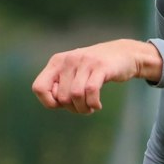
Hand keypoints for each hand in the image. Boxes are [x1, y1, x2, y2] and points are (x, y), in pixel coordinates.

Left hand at [32, 39, 162, 113]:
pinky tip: (98, 105)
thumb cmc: (96, 69)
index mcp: (57, 62)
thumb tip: (54, 102)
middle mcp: (68, 60)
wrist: (124, 54)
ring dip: (83, 108)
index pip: (39, 88)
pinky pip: (91, 91)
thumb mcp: (74, 73)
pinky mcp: (101, 66)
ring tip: (90, 108)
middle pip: (61, 97)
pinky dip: (93, 103)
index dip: (49, 102)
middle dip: (72, 108)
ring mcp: (84, 62)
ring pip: (75, 95)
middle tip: (83, 108)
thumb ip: (61, 86)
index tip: (63, 104)